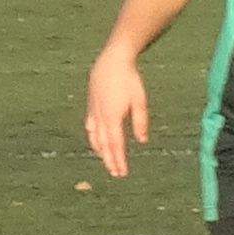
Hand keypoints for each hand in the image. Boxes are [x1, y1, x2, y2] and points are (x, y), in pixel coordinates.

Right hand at [84, 48, 148, 177]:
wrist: (112, 61)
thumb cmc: (129, 79)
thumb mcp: (140, 100)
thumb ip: (141, 122)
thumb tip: (142, 141)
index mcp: (113, 118)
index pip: (116, 145)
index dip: (119, 160)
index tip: (122, 172)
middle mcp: (101, 117)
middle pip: (104, 145)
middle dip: (110, 160)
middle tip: (116, 174)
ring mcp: (94, 111)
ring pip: (95, 137)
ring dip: (101, 151)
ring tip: (107, 161)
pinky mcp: (91, 105)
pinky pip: (90, 127)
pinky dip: (93, 138)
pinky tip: (96, 142)